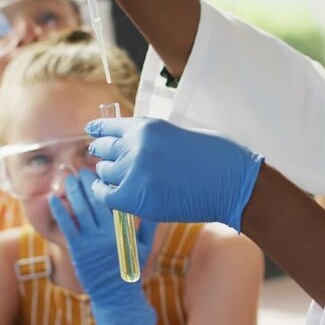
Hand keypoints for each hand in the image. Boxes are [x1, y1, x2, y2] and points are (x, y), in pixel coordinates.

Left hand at [49, 169, 156, 324]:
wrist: (116, 296)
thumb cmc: (132, 269)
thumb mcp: (146, 246)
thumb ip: (149, 224)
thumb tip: (155, 202)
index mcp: (126, 230)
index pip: (115, 200)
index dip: (106, 184)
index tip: (101, 170)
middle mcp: (109, 234)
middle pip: (96, 201)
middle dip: (87, 183)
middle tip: (80, 168)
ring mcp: (92, 243)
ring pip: (80, 211)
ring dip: (72, 192)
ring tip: (68, 177)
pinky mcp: (78, 251)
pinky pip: (67, 227)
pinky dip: (59, 211)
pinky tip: (52, 199)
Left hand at [85, 118, 263, 231]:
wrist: (232, 183)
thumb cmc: (215, 159)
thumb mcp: (178, 136)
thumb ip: (153, 141)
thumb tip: (132, 150)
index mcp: (147, 126)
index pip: (110, 127)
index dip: (99, 131)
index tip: (92, 132)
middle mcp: (135, 146)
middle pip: (104, 149)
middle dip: (103, 153)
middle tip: (102, 158)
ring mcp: (134, 172)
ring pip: (105, 172)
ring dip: (107, 174)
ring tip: (110, 177)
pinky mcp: (136, 198)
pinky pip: (106, 196)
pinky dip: (105, 194)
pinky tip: (109, 193)